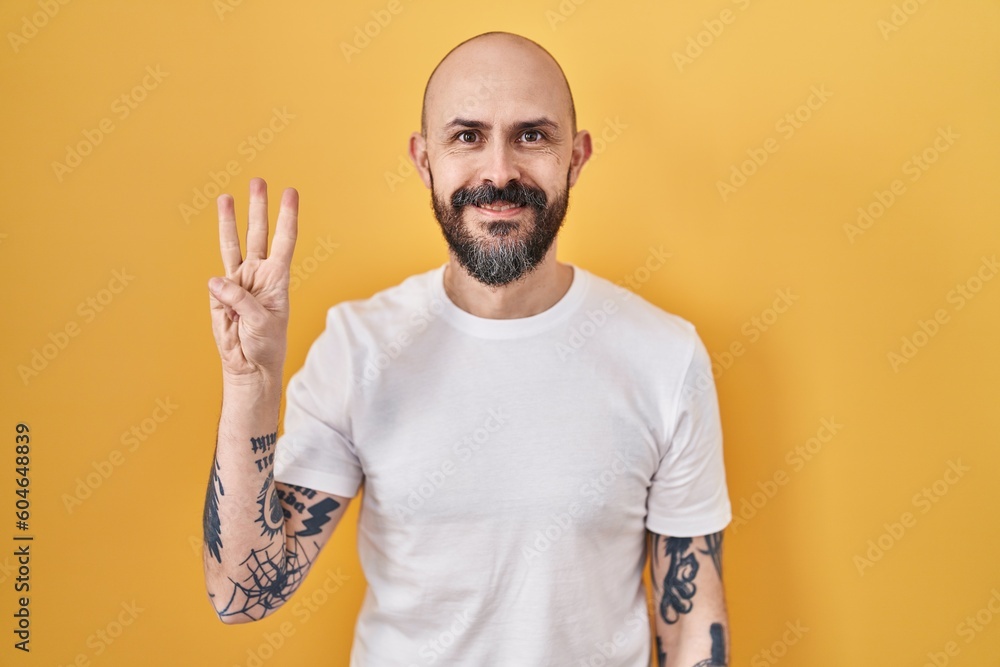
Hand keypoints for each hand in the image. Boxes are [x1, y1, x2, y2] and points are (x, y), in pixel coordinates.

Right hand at [207, 177, 297, 384]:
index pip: (285, 241)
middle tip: (258, 182)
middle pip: (259, 234)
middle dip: (259, 208)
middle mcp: (260, 274)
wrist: (250, 364)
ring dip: (232, 221)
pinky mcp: (221, 293)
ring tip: (228, 197)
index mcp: (278, 278)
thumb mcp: (260, 323)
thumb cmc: (265, 345)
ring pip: (235, 244)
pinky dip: (216, 277)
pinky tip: (217, 284)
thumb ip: (239, 300)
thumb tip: (216, 280)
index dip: (287, 217)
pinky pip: (217, 275)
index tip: (290, 193)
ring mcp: (240, 281)